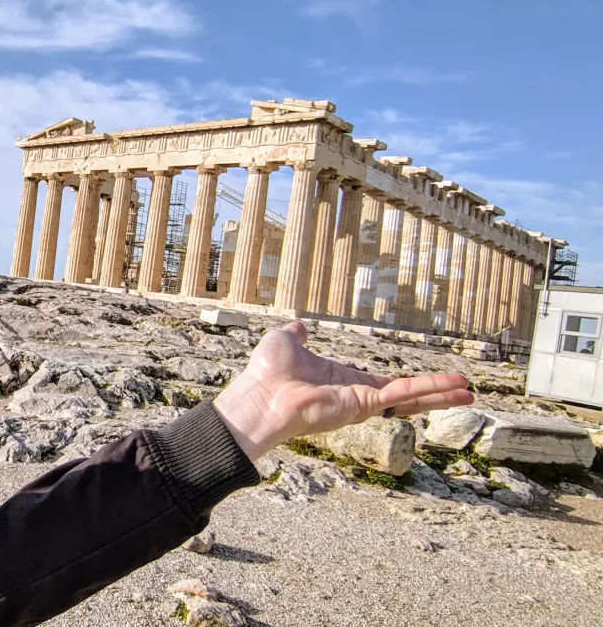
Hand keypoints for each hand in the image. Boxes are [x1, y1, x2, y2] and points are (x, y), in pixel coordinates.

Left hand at [213, 321, 474, 459]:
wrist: (260, 395)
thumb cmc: (267, 373)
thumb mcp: (285, 342)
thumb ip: (296, 335)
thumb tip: (298, 327)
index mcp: (340, 382)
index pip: (380, 384)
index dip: (403, 385)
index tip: (420, 385)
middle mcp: (354, 395)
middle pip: (403, 395)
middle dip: (432, 394)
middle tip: (460, 391)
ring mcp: (361, 402)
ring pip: (410, 397)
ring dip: (441, 394)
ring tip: (470, 393)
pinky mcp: (364, 404)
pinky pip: (403, 394)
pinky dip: (431, 389)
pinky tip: (456, 389)